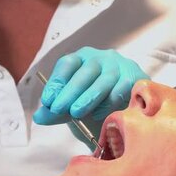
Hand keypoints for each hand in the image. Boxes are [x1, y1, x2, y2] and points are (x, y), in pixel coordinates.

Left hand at [33, 47, 148, 124]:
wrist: (125, 112)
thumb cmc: (95, 106)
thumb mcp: (72, 109)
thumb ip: (57, 112)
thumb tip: (39, 117)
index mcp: (82, 59)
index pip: (68, 64)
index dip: (57, 82)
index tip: (47, 101)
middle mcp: (102, 58)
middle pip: (86, 71)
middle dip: (70, 91)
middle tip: (58, 108)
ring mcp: (121, 66)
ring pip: (104, 79)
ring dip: (89, 97)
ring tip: (76, 112)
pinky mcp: (136, 77)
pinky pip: (123, 88)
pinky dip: (110, 101)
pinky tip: (100, 113)